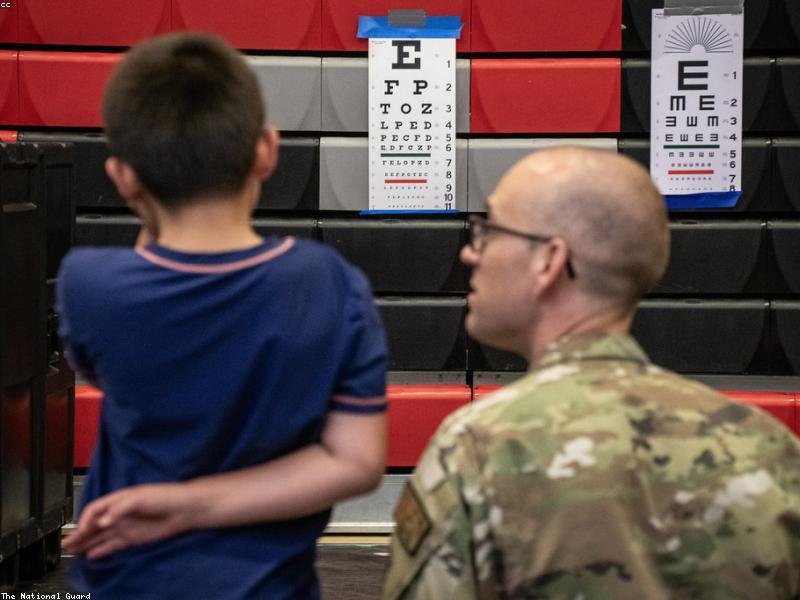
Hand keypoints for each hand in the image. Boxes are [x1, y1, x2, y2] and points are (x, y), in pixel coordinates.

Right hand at [64, 483, 194, 559]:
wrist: (184, 509)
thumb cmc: (164, 496)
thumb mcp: (140, 498)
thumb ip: (119, 509)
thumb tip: (102, 522)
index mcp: (118, 499)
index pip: (95, 510)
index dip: (85, 520)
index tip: (81, 530)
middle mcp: (119, 514)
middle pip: (94, 525)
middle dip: (79, 534)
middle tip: (65, 544)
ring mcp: (125, 526)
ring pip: (100, 536)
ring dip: (86, 543)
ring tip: (72, 551)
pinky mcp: (133, 537)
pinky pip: (112, 545)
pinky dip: (101, 550)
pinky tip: (91, 555)